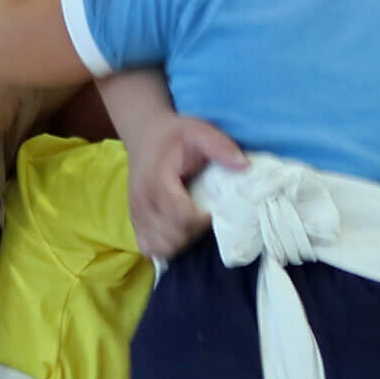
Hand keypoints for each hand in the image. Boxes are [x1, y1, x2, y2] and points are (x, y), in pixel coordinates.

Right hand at [127, 113, 246, 257]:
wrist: (144, 132)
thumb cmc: (175, 134)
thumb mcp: (200, 131)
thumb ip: (221, 147)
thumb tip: (245, 166)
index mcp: (158, 182)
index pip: (182, 218)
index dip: (203, 220)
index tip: (213, 210)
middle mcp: (143, 201)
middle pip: (173, 236)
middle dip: (195, 232)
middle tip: (205, 216)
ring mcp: (136, 213)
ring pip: (160, 247)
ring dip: (181, 242)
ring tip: (192, 224)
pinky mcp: (134, 220)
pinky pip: (148, 247)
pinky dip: (165, 246)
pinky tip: (178, 232)